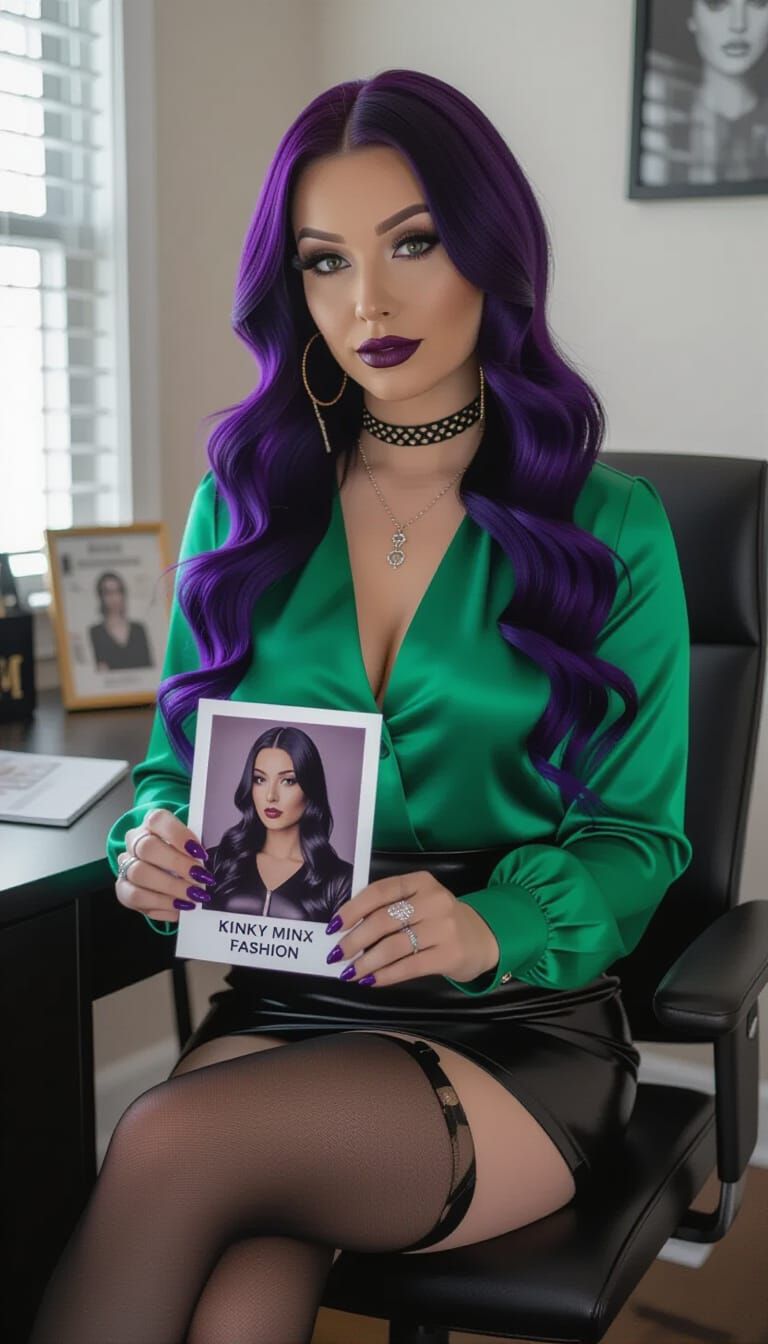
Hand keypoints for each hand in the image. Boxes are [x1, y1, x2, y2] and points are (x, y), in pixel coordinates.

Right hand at [115, 807, 214, 921]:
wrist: (165, 869)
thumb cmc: (184, 853)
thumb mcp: (192, 844)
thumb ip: (196, 848)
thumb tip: (207, 861)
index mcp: (152, 823)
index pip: (158, 820)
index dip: (179, 835)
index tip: (200, 852)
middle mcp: (135, 840)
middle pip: (147, 848)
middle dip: (177, 865)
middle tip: (201, 878)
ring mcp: (126, 864)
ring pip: (139, 873)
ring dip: (170, 887)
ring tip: (194, 896)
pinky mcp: (123, 888)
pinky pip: (134, 897)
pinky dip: (161, 904)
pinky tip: (180, 907)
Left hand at [325, 870, 499, 987]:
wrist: (482, 938)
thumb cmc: (439, 920)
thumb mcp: (419, 902)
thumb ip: (389, 907)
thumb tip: (346, 928)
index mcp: (421, 881)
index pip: (379, 891)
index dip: (352, 909)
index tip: (333, 926)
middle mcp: (434, 901)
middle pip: (383, 920)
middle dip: (354, 940)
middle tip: (336, 954)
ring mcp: (444, 928)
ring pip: (393, 946)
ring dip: (366, 962)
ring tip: (349, 972)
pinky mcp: (449, 954)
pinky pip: (409, 967)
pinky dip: (385, 975)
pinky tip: (371, 981)